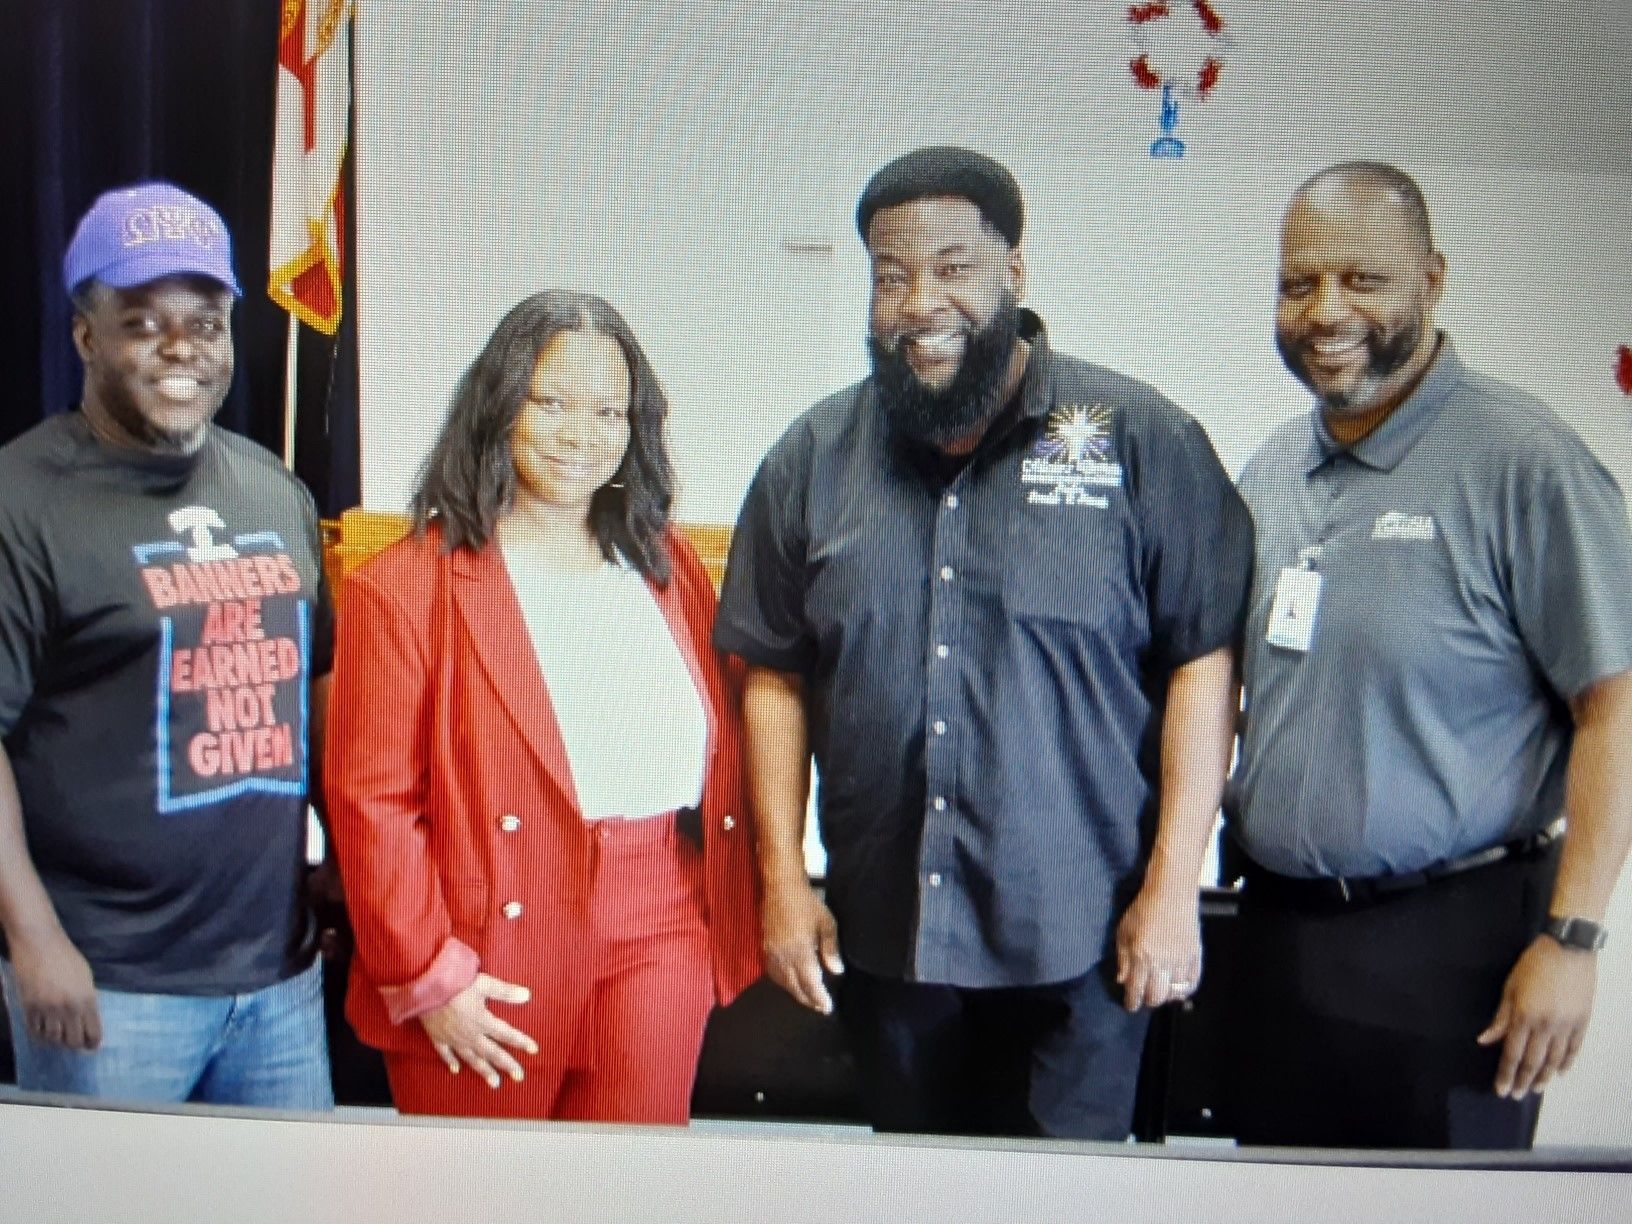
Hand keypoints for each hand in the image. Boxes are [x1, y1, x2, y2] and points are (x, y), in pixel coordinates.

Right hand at [9, 930, 100, 1049]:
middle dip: (75, 1045)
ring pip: (53, 1039)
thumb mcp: (85, 977)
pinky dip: (40, 1035)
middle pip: (73, 1040)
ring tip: (59, 1037)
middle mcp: (69, 1008)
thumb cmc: (66, 957)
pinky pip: (35, 1031)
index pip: (93, 1032)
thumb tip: (89, 1017)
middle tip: (75, 1043)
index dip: (93, 1043)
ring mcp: (48, 1009)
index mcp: (87, 998)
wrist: (39, 944)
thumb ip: (88, 998)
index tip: (92, 1046)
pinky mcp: (29, 1007)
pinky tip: (44, 1032)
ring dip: (57, 1041)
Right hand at [418, 973, 537, 1088]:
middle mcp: (469, 1034)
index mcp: (481, 1020)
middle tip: (519, 1076)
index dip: (521, 1041)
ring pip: (471, 1058)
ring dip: (484, 1070)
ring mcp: (452, 1038)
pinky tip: (456, 1071)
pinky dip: (451, 1062)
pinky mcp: (437, 1036)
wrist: (423, 987)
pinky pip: (445, 1053)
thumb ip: (505, 991)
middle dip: (507, 1064)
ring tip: (494, 1083)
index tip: (534, 1050)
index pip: (506, 1034)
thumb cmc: (453, 982)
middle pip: (491, 1052)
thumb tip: (527, 995)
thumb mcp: (483, 983)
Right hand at [761, 872, 842, 1013]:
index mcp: (801, 952)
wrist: (781, 886)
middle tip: (819, 1007)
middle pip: (795, 987)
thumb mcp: (826, 924)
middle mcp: (784, 957)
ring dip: (795, 993)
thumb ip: (831, 949)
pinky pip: (772, 973)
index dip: (819, 998)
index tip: (827, 1008)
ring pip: (782, 982)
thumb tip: (836, 971)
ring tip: (807, 998)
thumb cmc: (807, 903)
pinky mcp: (764, 947)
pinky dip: (782, 982)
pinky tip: (789, 982)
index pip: (810, 984)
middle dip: (808, 999)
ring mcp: (772, 953)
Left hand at [1114, 880, 1201, 1011]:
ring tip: (1160, 992)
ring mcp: (1181, 961)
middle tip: (1144, 997)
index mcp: (1142, 957)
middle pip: (1157, 997)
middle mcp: (1162, 963)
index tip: (1130, 1005)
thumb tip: (1122, 981)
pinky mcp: (1195, 955)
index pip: (1136, 991)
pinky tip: (1178, 988)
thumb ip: (1123, 959)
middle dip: (1148, 1001)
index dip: (1132, 1002)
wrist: (1171, 892)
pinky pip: (1193, 982)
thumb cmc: (1143, 908)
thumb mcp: (1124, 931)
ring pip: (1175, 993)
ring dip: (1166, 996)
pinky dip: (1185, 989)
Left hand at [1477, 936, 1596, 1098]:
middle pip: (1532, 1061)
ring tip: (1535, 1089)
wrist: (1569, 948)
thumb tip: (1485, 1040)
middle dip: (1522, 1080)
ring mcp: (1567, 1025)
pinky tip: (1559, 1073)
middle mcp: (1546, 1025)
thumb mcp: (1510, 987)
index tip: (1501, 1089)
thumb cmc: (1534, 963)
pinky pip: (1574, 1049)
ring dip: (1543, 1077)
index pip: (1512, 1053)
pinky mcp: (1582, 1021)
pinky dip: (1566, 1063)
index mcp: (1524, 1016)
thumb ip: (1500, 1017)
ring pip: (1554, 1059)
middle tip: (1516, 1095)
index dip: (1506, 1074)